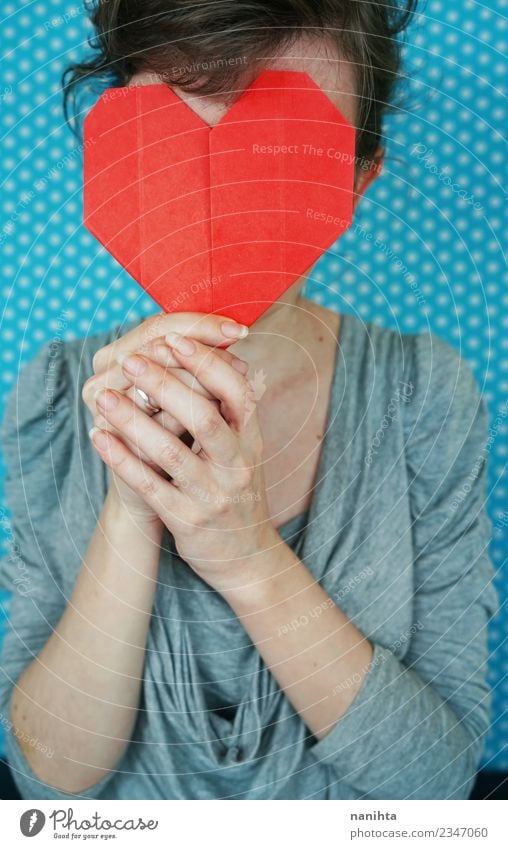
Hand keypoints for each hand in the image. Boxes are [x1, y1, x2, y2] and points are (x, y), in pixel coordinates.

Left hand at [88, 334, 277, 592]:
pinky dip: (123, 461)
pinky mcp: (187, 521)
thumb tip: (227, 355)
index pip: (237, 393)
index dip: (208, 363)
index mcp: (252, 440)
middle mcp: (237, 466)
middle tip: (131, 361)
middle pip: (204, 418)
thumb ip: (235, 409)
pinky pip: (151, 487)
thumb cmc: (238, 491)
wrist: (247, 557)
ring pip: (172, 453)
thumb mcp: (248, 450)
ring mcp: (213, 495)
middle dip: (166, 385)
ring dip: (135, 421)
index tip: (175, 339)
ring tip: (104, 397)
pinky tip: (99, 438)